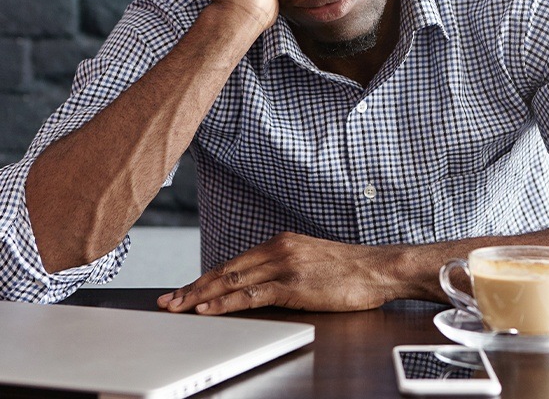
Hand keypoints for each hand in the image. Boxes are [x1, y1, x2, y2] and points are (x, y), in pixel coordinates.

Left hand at [157, 232, 397, 313]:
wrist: (377, 268)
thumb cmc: (347, 269)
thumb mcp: (309, 261)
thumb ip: (282, 268)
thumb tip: (257, 285)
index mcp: (280, 242)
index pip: (233, 262)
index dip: (204, 278)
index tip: (184, 290)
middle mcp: (278, 249)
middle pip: (226, 270)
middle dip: (193, 287)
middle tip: (167, 300)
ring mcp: (285, 265)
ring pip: (232, 281)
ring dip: (201, 296)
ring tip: (177, 307)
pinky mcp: (294, 284)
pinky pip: (252, 294)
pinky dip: (226, 303)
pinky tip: (209, 309)